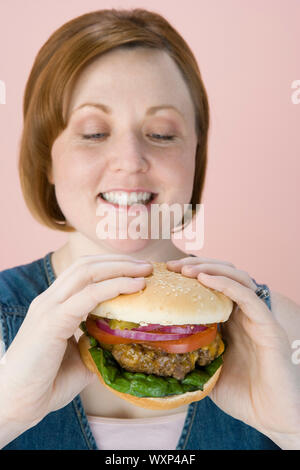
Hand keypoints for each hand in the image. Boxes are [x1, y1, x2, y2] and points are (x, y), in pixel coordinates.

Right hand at [0, 254, 152, 430]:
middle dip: (120, 261)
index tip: (138, 270)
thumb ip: (96, 341)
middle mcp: (50, 300)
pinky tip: (134, 286)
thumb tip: (121, 340)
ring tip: (145, 270)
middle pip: (87, 265)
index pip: (83, 271)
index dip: (112, 266)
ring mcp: (48, 307)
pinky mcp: (52, 321)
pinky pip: (87, 296)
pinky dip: (113, 286)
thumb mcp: (79, 355)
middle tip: (148, 266)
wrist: (17, 404)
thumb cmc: (46, 383)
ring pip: (87, 272)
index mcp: (54, 304)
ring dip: (120, 268)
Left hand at [167, 256, 299, 441]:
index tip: (167, 273)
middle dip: (198, 265)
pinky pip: (248, 297)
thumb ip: (191, 358)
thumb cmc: (243, 397)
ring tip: (187, 270)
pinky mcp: (268, 326)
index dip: (192, 275)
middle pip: (224, 275)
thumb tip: (158, 355)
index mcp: (231, 321)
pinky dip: (226, 284)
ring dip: (210, 269)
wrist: (272, 418)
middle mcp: (245, 314)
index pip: (213, 286)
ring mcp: (257, 318)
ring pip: (237, 278)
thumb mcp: (208, 373)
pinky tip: (206, 279)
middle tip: (172, 266)